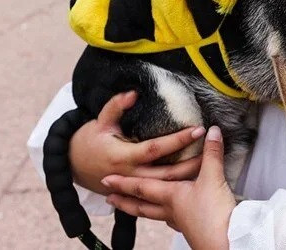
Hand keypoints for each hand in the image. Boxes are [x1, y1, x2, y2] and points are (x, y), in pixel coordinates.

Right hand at [68, 91, 205, 193]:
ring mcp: (134, 187)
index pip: (155, 149)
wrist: (74, 167)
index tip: (197, 129)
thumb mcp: (100, 121)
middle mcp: (131, 175)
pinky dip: (178, 186)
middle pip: (167, 174)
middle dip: (191, 164)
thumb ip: (116, 106)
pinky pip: (160, 192)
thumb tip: (132, 93)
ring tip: (209, 164)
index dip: (177, 140)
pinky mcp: (136, 193)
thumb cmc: (90, 141)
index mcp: (123, 156)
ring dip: (188, 177)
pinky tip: (195, 178)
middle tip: (212, 150)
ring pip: (167, 187)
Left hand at [104, 126, 233, 249]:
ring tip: (134, 206)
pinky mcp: (192, 228)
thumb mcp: (213, 178)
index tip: (106, 180)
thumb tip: (212, 132)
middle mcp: (171, 210)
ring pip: (155, 214)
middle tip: (109, 198)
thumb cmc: (215, 214)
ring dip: (142, 209)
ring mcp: (181, 222)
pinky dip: (166, 215)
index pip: (141, 188)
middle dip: (124, 201)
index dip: (123, 183)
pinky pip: (172, 220)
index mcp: (171, 197)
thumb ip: (211, 154)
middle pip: (142, 206)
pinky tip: (171, 216)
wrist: (228, 242)